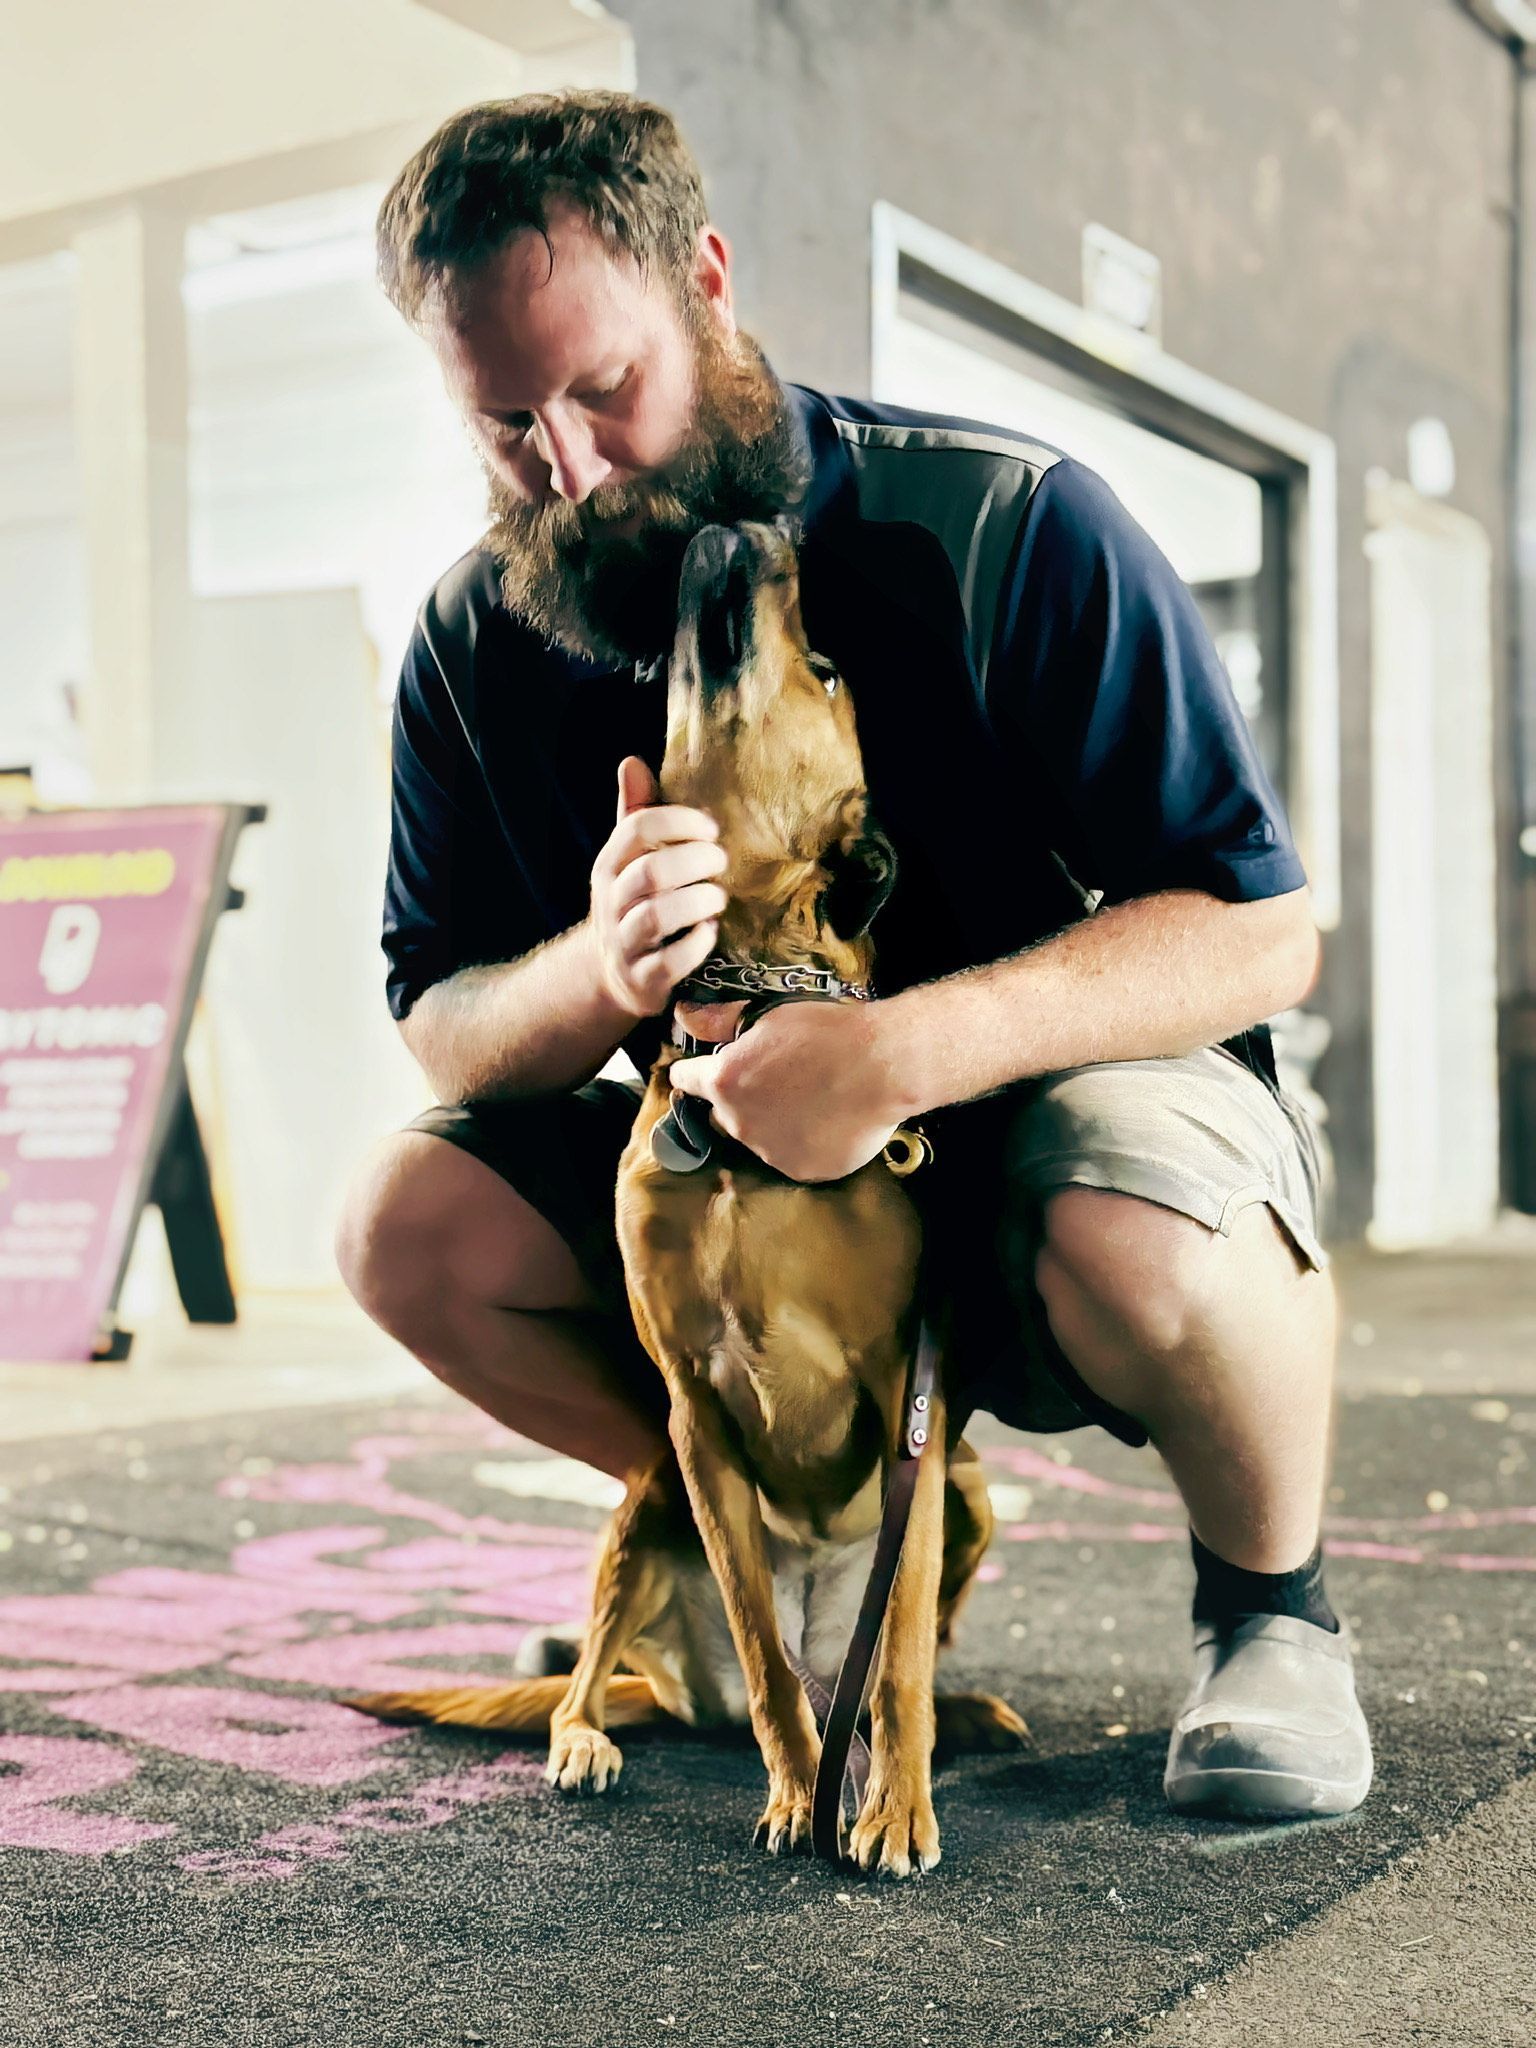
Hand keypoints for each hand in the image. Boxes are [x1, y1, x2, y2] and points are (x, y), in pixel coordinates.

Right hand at [590, 757, 727, 1019]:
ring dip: (699, 902)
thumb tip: (632, 760)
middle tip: (722, 862)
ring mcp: (625, 943)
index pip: (636, 827)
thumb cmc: (634, 904)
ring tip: (719, 898)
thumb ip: (635, 813)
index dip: (678, 820)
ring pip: (658, 917)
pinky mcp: (644, 980)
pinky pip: (671, 962)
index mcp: (610, 865)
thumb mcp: (629, 860)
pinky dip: (698, 944)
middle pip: (651, 872)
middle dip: (696, 862)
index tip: (711, 827)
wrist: (613, 974)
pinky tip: (711, 931)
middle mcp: (612, 902)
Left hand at [668, 998, 903, 1181]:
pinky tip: (829, 1121)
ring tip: (811, 1101)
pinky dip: (805, 1142)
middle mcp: (739, 1123)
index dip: (692, 1071)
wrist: (884, 1065)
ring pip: (761, 1138)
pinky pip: (795, 1156)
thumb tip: (695, 1022)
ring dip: (774, 1123)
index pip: (686, 1080)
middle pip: (724, 1114)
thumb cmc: (828, 1032)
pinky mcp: (803, 1171)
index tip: (699, 1070)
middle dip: (740, 1100)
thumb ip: (728, 1028)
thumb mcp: (771, 1017)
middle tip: (775, 1081)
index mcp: (724, 1082)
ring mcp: (771, 1152)